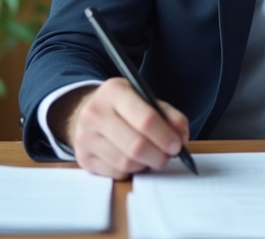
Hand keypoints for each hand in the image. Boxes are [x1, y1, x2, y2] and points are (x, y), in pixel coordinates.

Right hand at [52, 78, 190, 178]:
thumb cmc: (124, 106)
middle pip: (135, 146)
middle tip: (168, 156)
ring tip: (151, 156)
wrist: (88, 111)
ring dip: (145, 164)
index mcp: (114, 91)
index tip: (177, 145)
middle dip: (158, 155)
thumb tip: (181, 137)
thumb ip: (169, 115)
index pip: (145, 119)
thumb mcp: (146, 99)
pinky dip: (130, 170)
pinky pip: (115, 173)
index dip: (165, 136)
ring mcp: (85, 137)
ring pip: (126, 163)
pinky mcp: (83, 157)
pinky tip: (132, 159)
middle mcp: (95, 113)